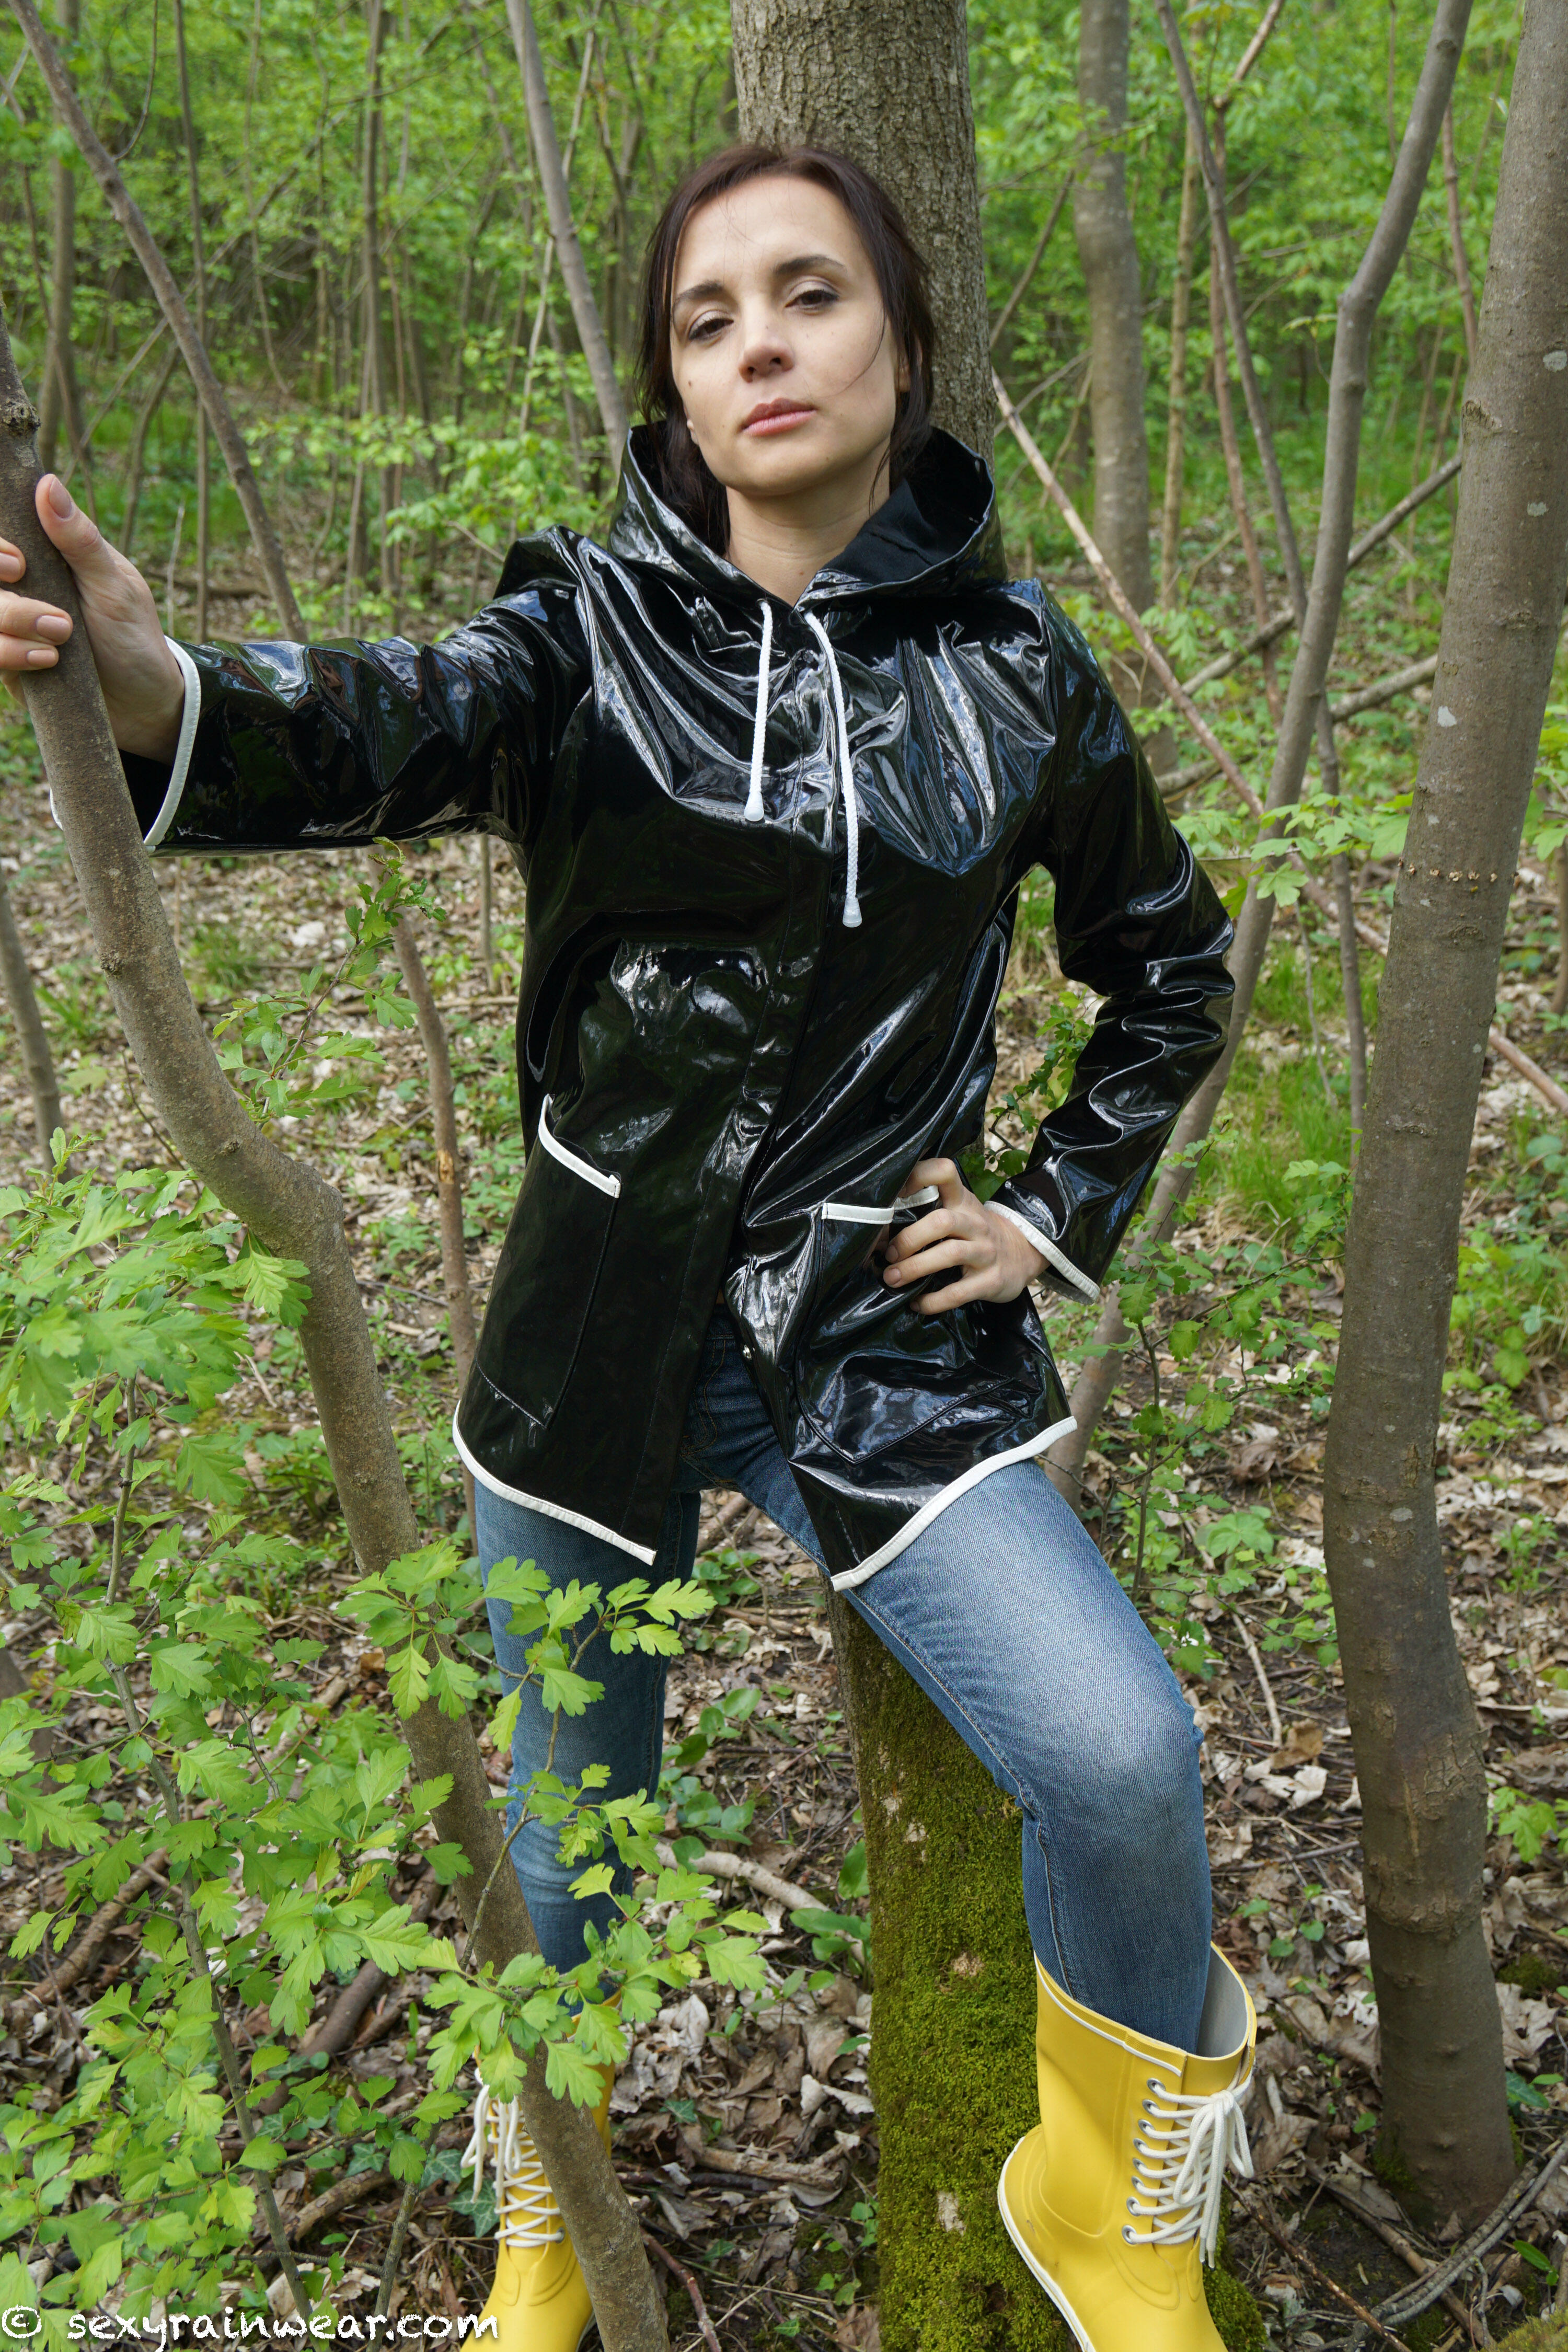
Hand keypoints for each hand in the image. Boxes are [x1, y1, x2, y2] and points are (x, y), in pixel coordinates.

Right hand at [0, 475, 184, 760]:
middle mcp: (22, 585)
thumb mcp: (114, 587)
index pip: (3, 533)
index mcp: (45, 554)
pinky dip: (10, 654)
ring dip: (14, 623)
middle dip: (7, 596)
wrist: (143, 704)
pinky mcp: (8, 661)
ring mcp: (10, 624)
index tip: (18, 563)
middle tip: (45, 607)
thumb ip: (80, 540)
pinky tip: (47, 661)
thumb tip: (47, 483)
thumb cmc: (133, 637)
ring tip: (62, 638)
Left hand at [881, 1157, 1045, 1313]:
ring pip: (950, 1254)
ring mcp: (986, 1251)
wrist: (1022, 1254)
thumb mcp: (960, 1212)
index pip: (945, 1172)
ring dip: (915, 1268)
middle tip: (889, 1255)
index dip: (918, 1176)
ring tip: (893, 1279)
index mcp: (963, 1201)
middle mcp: (975, 1222)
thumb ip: (928, 1213)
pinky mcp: (991, 1280)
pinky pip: (958, 1292)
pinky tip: (916, 1303)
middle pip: (941, 1221)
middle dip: (909, 1239)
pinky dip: (932, 1301)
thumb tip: (879, 1235)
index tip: (893, 1194)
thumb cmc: (975, 1232)